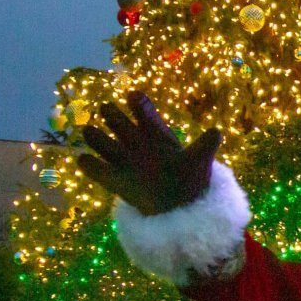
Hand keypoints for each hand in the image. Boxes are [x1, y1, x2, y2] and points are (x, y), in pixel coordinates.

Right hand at [76, 91, 220, 214]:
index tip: (134, 95)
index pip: (146, 114)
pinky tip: (83, 159)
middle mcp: (137, 143)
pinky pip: (97, 170)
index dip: (140, 105)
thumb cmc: (189, 178)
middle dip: (113, 116)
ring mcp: (124, 161)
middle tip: (107, 108)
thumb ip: (205, 147)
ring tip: (88, 131)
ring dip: (95, 137)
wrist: (180, 205)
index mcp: (156, 134)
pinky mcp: (115, 180)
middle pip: (120, 124)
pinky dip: (89, 165)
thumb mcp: (199, 161)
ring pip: (104, 144)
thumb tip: (217, 133)